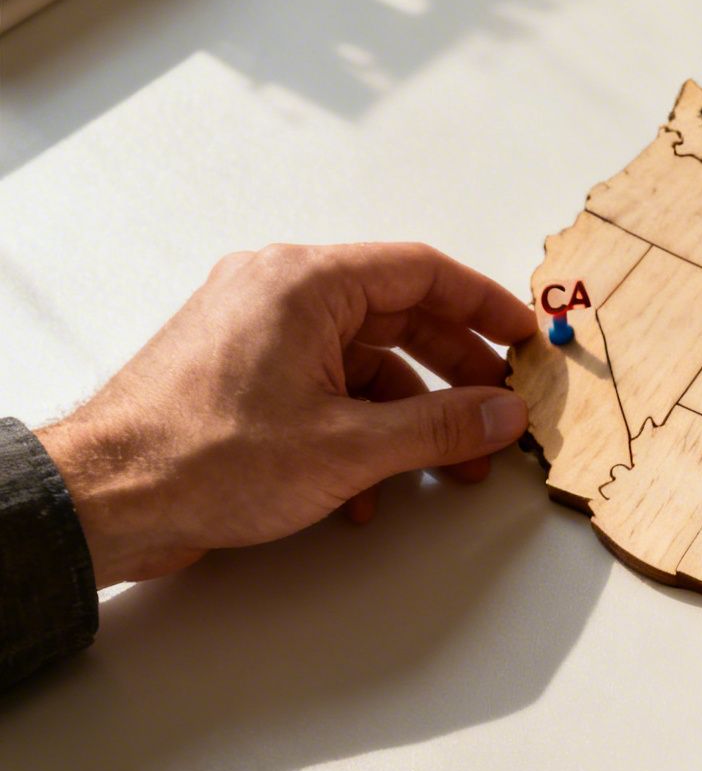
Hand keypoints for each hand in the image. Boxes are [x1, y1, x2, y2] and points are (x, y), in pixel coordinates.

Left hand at [33, 242, 535, 585]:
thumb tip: (501, 414)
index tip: (524, 336)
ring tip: (449, 462)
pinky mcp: (241, 373)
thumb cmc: (203, 456)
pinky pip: (324, 386)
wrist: (108, 498)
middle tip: (498, 408)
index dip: (484, 305)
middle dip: (456, 371)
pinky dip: (361, 428)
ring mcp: (256, 332)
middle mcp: (278, 292)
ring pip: (363, 359)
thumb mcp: (348, 447)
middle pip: (397, 316)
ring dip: (411, 412)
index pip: (421, 272)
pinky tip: (374, 488)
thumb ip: (440, 427)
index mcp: (305, 283)